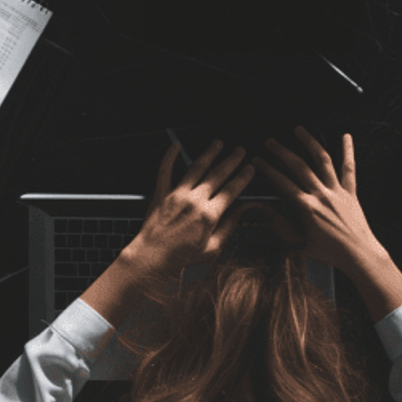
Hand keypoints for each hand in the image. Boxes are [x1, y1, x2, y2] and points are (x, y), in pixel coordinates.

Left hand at [126, 139, 256, 275]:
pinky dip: (170, 157)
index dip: (242, 177)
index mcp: (209, 215)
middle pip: (217, 175)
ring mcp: (177, 195)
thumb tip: (242, 211)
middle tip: (240, 151)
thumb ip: (229, 227)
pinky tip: (175, 146)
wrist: (151, 259)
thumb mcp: (213, 248)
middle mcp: (194, 201)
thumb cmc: (182, 259)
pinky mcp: (161, 195)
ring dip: (209, 154)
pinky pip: (165, 171)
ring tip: (218, 143)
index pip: (231, 190)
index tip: (250, 168)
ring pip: (196, 168)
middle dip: (231, 161)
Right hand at [251, 127, 382, 273]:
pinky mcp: (351, 192)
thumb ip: (280, 225)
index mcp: (307, 207)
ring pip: (322, 160)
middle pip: (299, 166)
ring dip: (309, 142)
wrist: (358, 255)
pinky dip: (347, 151)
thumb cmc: (329, 253)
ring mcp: (337, 191)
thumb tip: (262, 211)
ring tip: (298, 130)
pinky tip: (346, 136)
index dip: (267, 169)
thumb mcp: (298, 243)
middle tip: (270, 142)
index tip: (257, 161)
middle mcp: (322, 195)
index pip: (282, 182)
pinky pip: (349, 168)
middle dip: (282, 151)